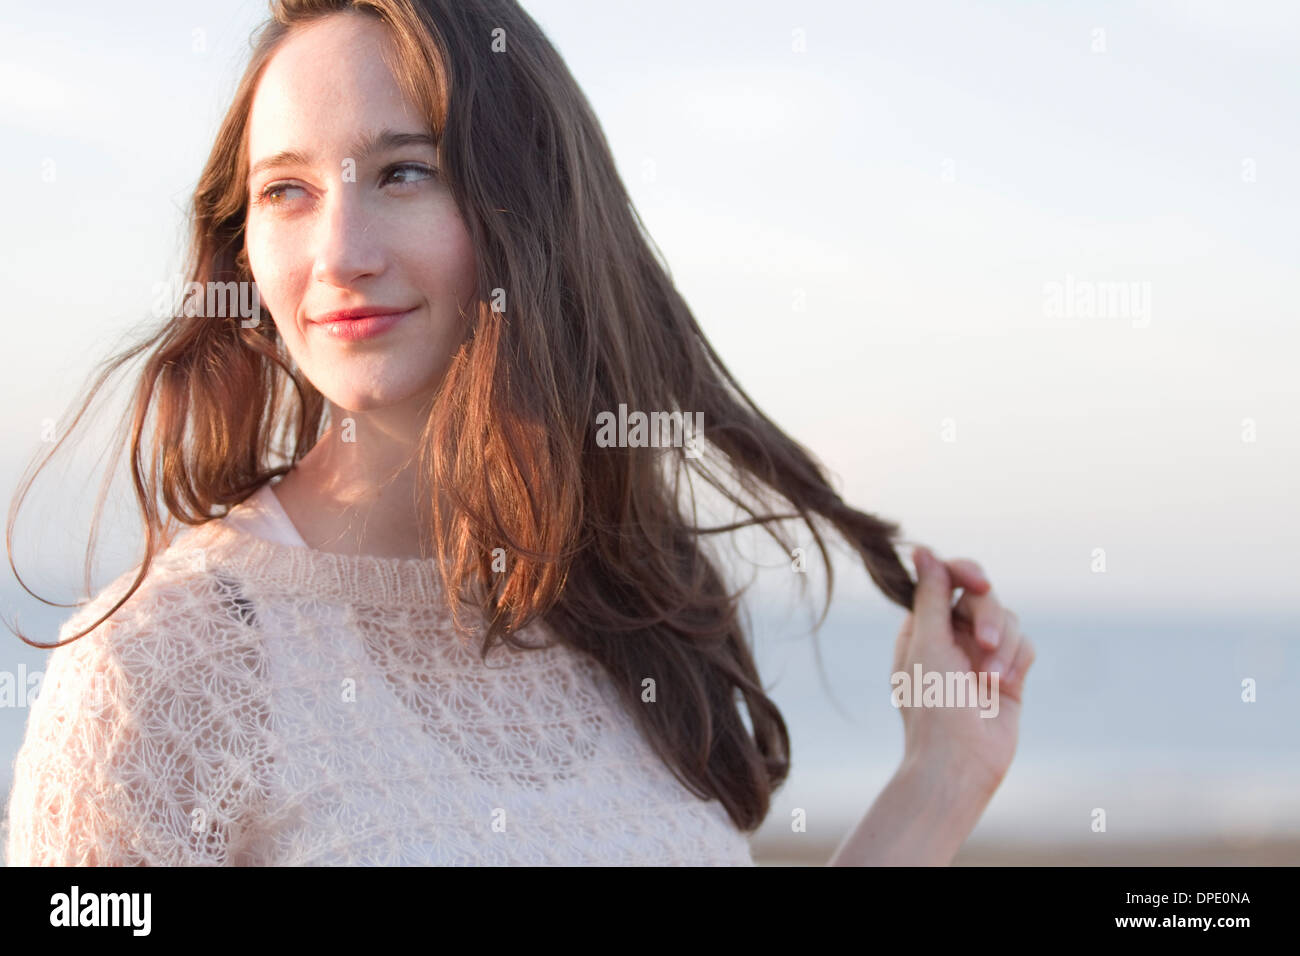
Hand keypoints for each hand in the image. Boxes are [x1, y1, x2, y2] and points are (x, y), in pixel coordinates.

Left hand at [891, 546, 1033, 798]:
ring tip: (989, 680)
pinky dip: (1016, 662)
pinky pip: (1024, 645)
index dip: (965, 573)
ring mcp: (981, 654)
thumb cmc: (933, 705)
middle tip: (983, 644)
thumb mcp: (928, 643)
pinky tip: (1002, 687)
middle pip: (982, 596)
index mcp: (923, 624)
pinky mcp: (1009, 673)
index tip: (978, 583)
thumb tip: (921, 548)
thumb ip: (932, 595)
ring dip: (1002, 647)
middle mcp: (952, 635)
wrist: (960, 762)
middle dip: (987, 618)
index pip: (947, 578)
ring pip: (1008, 619)